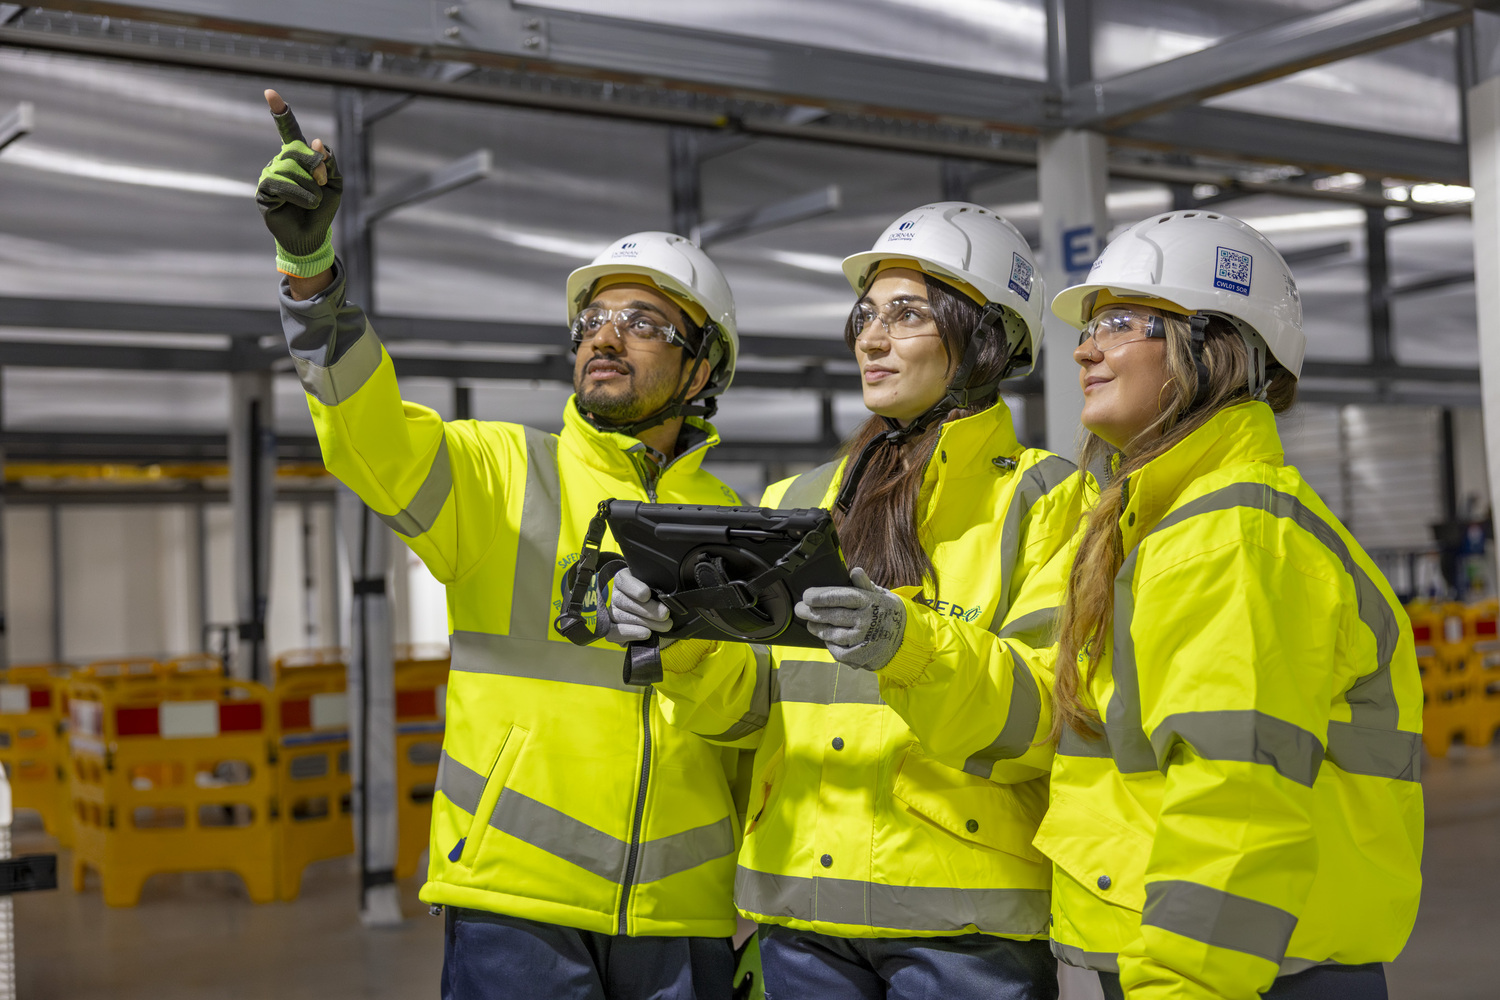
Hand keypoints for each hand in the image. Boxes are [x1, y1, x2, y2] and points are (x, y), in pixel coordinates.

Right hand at [257, 89, 340, 281]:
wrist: (313, 236)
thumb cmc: (323, 209)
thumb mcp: (335, 184)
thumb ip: (330, 163)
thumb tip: (318, 142)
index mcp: (297, 157)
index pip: (288, 130)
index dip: (280, 112)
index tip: (270, 93)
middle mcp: (280, 162)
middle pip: (295, 150)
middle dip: (314, 165)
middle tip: (322, 182)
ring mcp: (270, 176)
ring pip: (289, 168)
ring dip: (309, 186)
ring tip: (314, 201)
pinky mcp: (264, 192)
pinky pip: (280, 184)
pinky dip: (298, 194)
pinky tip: (305, 203)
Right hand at [604, 568, 673, 644]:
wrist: (657, 616)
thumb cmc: (658, 597)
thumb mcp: (659, 586)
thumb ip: (659, 586)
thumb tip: (667, 595)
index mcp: (624, 579)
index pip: (622, 581)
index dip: (633, 588)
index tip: (646, 595)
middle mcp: (614, 595)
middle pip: (623, 601)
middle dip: (647, 610)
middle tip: (665, 614)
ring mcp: (611, 613)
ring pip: (621, 617)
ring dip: (645, 623)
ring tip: (664, 626)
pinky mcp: (611, 630)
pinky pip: (614, 633)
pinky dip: (631, 634)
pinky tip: (647, 634)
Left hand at [795, 567, 905, 671]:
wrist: (906, 638)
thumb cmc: (886, 612)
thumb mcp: (880, 594)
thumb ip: (864, 584)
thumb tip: (855, 570)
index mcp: (869, 600)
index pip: (840, 596)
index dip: (820, 596)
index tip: (806, 595)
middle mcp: (866, 620)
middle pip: (831, 615)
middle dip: (810, 612)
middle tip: (799, 609)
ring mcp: (863, 639)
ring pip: (831, 634)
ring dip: (817, 628)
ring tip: (811, 624)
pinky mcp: (861, 656)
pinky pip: (838, 651)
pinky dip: (830, 645)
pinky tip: (828, 639)